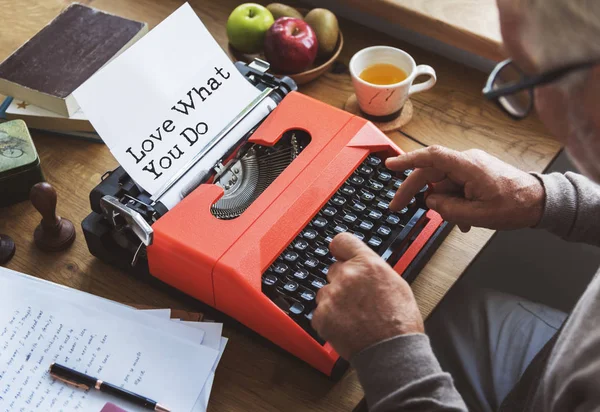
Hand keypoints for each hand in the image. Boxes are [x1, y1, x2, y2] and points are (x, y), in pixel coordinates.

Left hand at [311, 233, 423, 359]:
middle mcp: (347, 275)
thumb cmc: (399, 322)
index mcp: (367, 264)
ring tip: (354, 316)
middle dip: (342, 281)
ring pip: (325, 292)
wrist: (391, 351)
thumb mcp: (395, 283)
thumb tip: (362, 264)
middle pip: (334, 270)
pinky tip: (347, 326)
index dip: (340, 249)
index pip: (342, 241)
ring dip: (335, 301)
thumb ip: (373, 269)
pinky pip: (320, 312)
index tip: (339, 254)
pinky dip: (329, 319)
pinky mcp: (321, 315)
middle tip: (357, 299)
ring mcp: (332, 295)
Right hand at [386, 146, 544, 231]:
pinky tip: (463, 219)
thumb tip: (430, 201)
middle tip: (398, 206)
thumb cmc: (516, 206)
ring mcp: (471, 166)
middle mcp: (467, 161)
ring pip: (442, 183)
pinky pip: (454, 185)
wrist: (540, 202)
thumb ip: (449, 209)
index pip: (431, 157)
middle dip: (413, 190)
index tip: (390, 165)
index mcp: (468, 166)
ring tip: (457, 221)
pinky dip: (453, 201)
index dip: (408, 160)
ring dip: (442, 202)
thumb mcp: (478, 215)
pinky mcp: (475, 173)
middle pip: (430, 172)